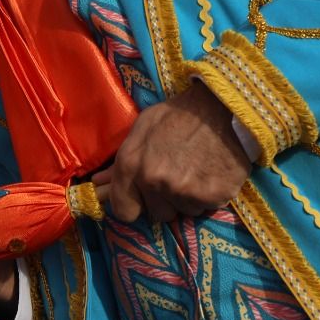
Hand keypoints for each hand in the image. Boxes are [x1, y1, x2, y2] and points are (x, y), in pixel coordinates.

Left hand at [101, 80, 251, 224]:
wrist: (221, 106)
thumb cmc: (177, 114)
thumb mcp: (142, 128)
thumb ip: (120, 162)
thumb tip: (98, 186)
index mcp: (132, 164)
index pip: (123, 211)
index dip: (133, 205)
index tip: (142, 198)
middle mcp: (155, 181)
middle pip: (157, 214)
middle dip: (164, 200)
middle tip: (176, 175)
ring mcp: (185, 191)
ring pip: (183, 211)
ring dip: (188, 198)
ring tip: (195, 170)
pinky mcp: (213, 196)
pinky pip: (206, 207)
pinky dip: (209, 195)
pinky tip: (210, 172)